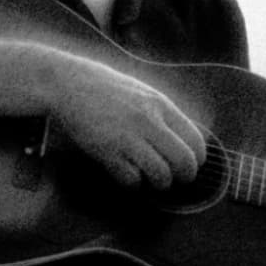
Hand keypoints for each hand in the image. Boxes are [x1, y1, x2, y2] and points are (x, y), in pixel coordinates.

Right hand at [46, 53, 206, 188]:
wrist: (69, 83)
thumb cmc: (106, 88)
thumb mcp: (142, 92)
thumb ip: (163, 114)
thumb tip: (183, 140)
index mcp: (161, 105)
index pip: (195, 141)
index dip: (196, 159)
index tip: (188, 164)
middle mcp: (148, 121)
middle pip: (183, 162)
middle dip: (183, 177)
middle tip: (175, 179)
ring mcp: (127, 137)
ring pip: (161, 175)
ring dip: (159, 183)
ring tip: (151, 179)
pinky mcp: (106, 151)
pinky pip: (131, 179)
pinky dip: (133, 183)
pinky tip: (128, 175)